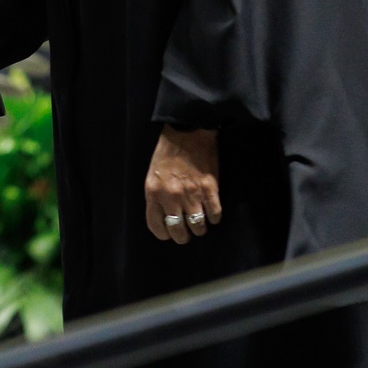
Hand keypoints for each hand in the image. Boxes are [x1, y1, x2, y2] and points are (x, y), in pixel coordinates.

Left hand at [145, 126, 220, 244]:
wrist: (188, 131)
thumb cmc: (168, 152)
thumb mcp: (153, 174)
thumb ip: (157, 196)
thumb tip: (165, 217)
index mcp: (154, 192)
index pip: (156, 226)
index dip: (164, 234)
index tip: (169, 233)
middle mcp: (171, 196)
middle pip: (178, 231)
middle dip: (183, 236)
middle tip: (187, 233)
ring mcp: (191, 194)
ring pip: (198, 227)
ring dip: (199, 228)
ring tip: (200, 223)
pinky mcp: (210, 189)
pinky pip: (214, 215)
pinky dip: (214, 217)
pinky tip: (212, 212)